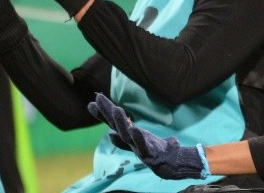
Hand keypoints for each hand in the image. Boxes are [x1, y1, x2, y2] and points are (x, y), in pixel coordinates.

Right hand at [88, 93, 209, 179]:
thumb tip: (111, 134)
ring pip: (127, 136)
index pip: (112, 123)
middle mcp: (130, 142)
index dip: (102, 114)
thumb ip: (128, 136)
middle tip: (97, 99)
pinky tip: (134, 129)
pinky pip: (143, 146)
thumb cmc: (155, 150)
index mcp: (128, 135)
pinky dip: (138, 138)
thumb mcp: (140, 140)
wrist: (171, 164)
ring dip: (121, 123)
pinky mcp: (149, 155)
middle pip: (116, 126)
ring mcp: (138, 149)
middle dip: (106, 113)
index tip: (91, 102)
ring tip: (116, 109)